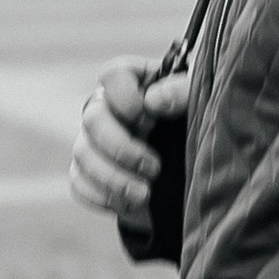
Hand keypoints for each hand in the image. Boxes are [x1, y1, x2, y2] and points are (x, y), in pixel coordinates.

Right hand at [68, 56, 189, 231]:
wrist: (193, 177)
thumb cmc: (199, 129)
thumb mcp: (201, 106)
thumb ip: (184, 92)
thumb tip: (153, 100)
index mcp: (136, 85)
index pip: (113, 75)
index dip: (125, 97)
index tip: (150, 118)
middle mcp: (108, 109)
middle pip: (93, 119)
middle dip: (122, 149)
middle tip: (154, 168)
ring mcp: (94, 141)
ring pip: (83, 154)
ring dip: (113, 179)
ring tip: (144, 195)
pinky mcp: (88, 172)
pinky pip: (78, 182)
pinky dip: (101, 196)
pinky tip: (129, 204)